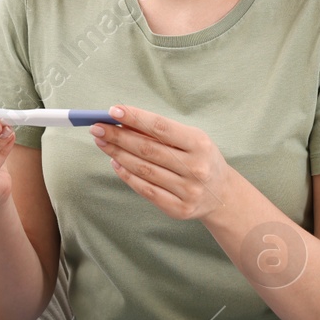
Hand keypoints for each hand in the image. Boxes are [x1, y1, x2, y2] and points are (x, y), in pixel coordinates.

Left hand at [90, 105, 232, 221]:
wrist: (222, 195)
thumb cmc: (200, 159)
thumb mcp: (190, 140)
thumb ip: (160, 132)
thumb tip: (123, 121)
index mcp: (200, 144)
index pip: (161, 127)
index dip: (135, 118)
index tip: (112, 110)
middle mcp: (195, 168)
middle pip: (147, 149)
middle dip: (118, 136)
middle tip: (97, 127)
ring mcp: (188, 190)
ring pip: (143, 170)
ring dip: (118, 154)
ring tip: (102, 142)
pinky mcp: (179, 209)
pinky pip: (145, 190)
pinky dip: (127, 175)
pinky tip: (115, 162)